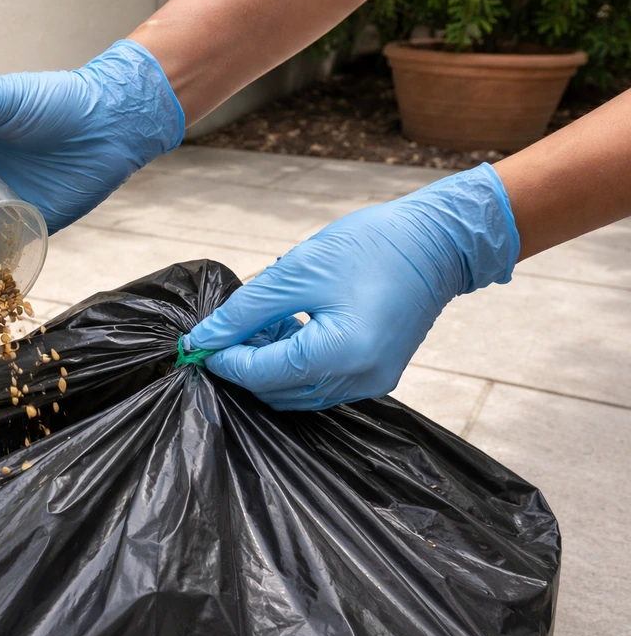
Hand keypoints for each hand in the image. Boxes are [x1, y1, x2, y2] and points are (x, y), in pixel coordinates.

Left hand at [187, 164, 519, 410]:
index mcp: (340, 355)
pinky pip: (321, 384)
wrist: (439, 242)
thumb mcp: (297, 272)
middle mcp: (358, 380)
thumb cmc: (372, 246)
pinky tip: (288, 331)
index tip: (197, 344)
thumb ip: (245, 312)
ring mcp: (371, 384)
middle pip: (277, 392)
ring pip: (297, 393)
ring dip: (268, 367)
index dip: (224, 360)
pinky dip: (296, 366)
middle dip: (243, 365)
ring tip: (260, 324)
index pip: (261, 375)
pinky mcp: (377, 376)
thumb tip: (205, 338)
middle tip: (224, 331)